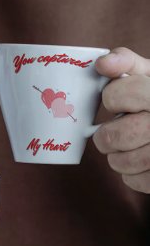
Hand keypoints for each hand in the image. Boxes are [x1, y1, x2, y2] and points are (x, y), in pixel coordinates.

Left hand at [94, 47, 149, 192]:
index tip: (122, 102)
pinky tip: (143, 163)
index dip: (112, 98)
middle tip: (115, 132)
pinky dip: (132, 175)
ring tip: (131, 148)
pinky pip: (134, 181)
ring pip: (120, 162)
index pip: (115, 95)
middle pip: (112, 136)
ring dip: (117, 157)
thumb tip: (102, 64)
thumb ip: (128, 64)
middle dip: (106, 136)